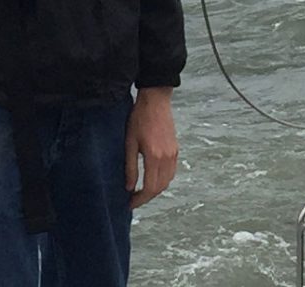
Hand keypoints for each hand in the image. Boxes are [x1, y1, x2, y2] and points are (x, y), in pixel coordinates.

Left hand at [125, 87, 178, 208]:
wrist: (156, 100)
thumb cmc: (139, 118)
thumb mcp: (129, 142)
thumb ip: (130, 167)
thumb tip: (129, 187)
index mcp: (154, 156)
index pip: (150, 187)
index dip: (140, 200)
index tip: (129, 204)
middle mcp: (167, 157)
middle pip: (160, 187)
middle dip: (147, 197)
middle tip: (133, 200)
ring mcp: (173, 153)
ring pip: (168, 181)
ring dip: (155, 190)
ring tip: (141, 191)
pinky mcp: (175, 149)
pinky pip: (171, 171)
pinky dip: (162, 180)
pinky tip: (152, 178)